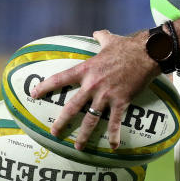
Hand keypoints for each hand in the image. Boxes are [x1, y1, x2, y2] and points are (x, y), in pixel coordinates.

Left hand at [30, 29, 159, 150]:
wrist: (146, 53)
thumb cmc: (127, 46)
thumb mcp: (110, 40)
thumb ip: (101, 37)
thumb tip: (97, 33)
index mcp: (87, 69)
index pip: (61, 78)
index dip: (45, 87)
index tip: (33, 94)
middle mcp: (93, 84)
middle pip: (72, 106)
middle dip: (62, 121)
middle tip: (54, 132)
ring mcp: (106, 95)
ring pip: (91, 119)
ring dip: (84, 135)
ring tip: (78, 147)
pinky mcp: (121, 101)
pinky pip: (115, 122)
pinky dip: (114, 135)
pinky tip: (114, 147)